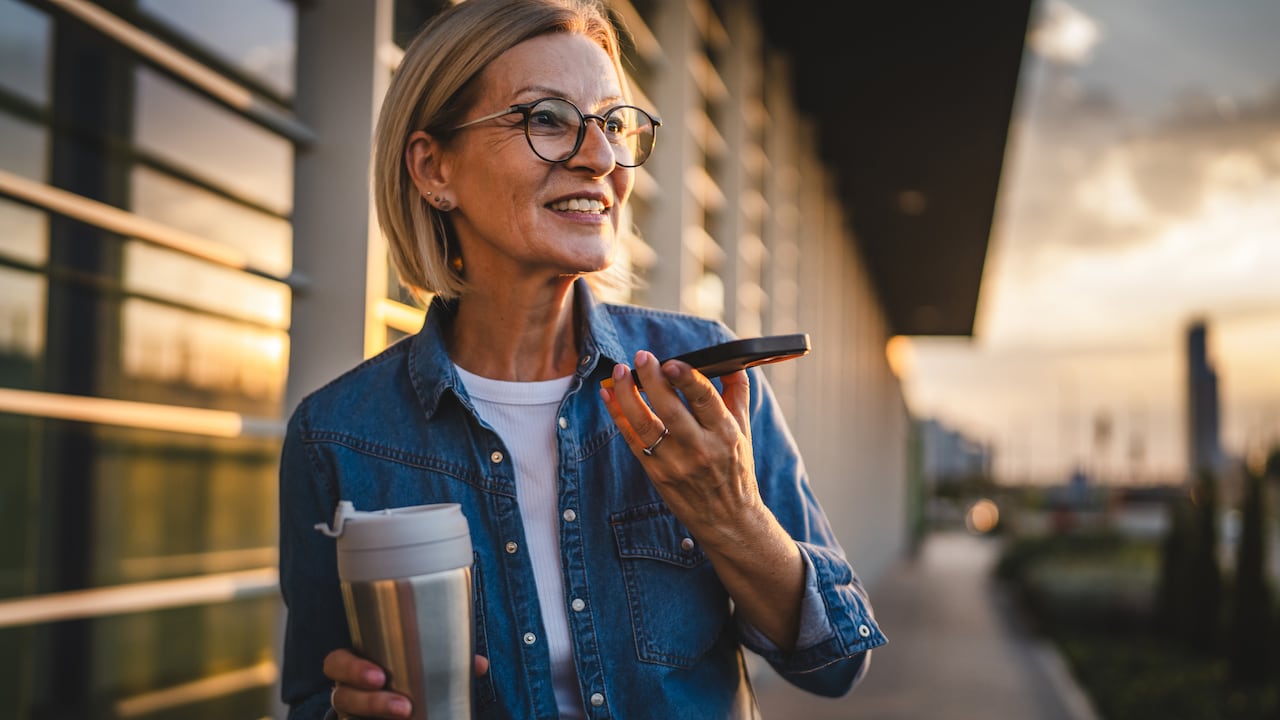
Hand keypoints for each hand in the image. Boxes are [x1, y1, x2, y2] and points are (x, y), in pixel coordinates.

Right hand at [325, 649, 488, 718]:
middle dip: (371, 701)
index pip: (336, 663)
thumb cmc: (402, 676)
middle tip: (403, 706)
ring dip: (377, 714)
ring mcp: (351, 714)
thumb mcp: (416, 664)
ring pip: (350, 717)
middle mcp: (346, 692)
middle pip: (343, 697)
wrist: (396, 705)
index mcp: (354, 665)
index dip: (351, 668)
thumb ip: (445, 661)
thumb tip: (479, 664)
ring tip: (408, 716)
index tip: (380, 676)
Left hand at [600, 350, 759, 529]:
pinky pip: (632, 440)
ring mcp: (676, 464)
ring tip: (619, 372)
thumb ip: (737, 395)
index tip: (670, 362)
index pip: (705, 400)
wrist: (728, 520)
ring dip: (627, 396)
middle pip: (670, 409)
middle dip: (652, 380)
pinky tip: (608, 396)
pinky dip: (618, 416)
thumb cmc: (736, 470)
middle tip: (641, 357)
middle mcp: (701, 449)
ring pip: (645, 424)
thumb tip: (731, 363)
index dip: (686, 379)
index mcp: (726, 434)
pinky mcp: (657, 474)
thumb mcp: (744, 432)